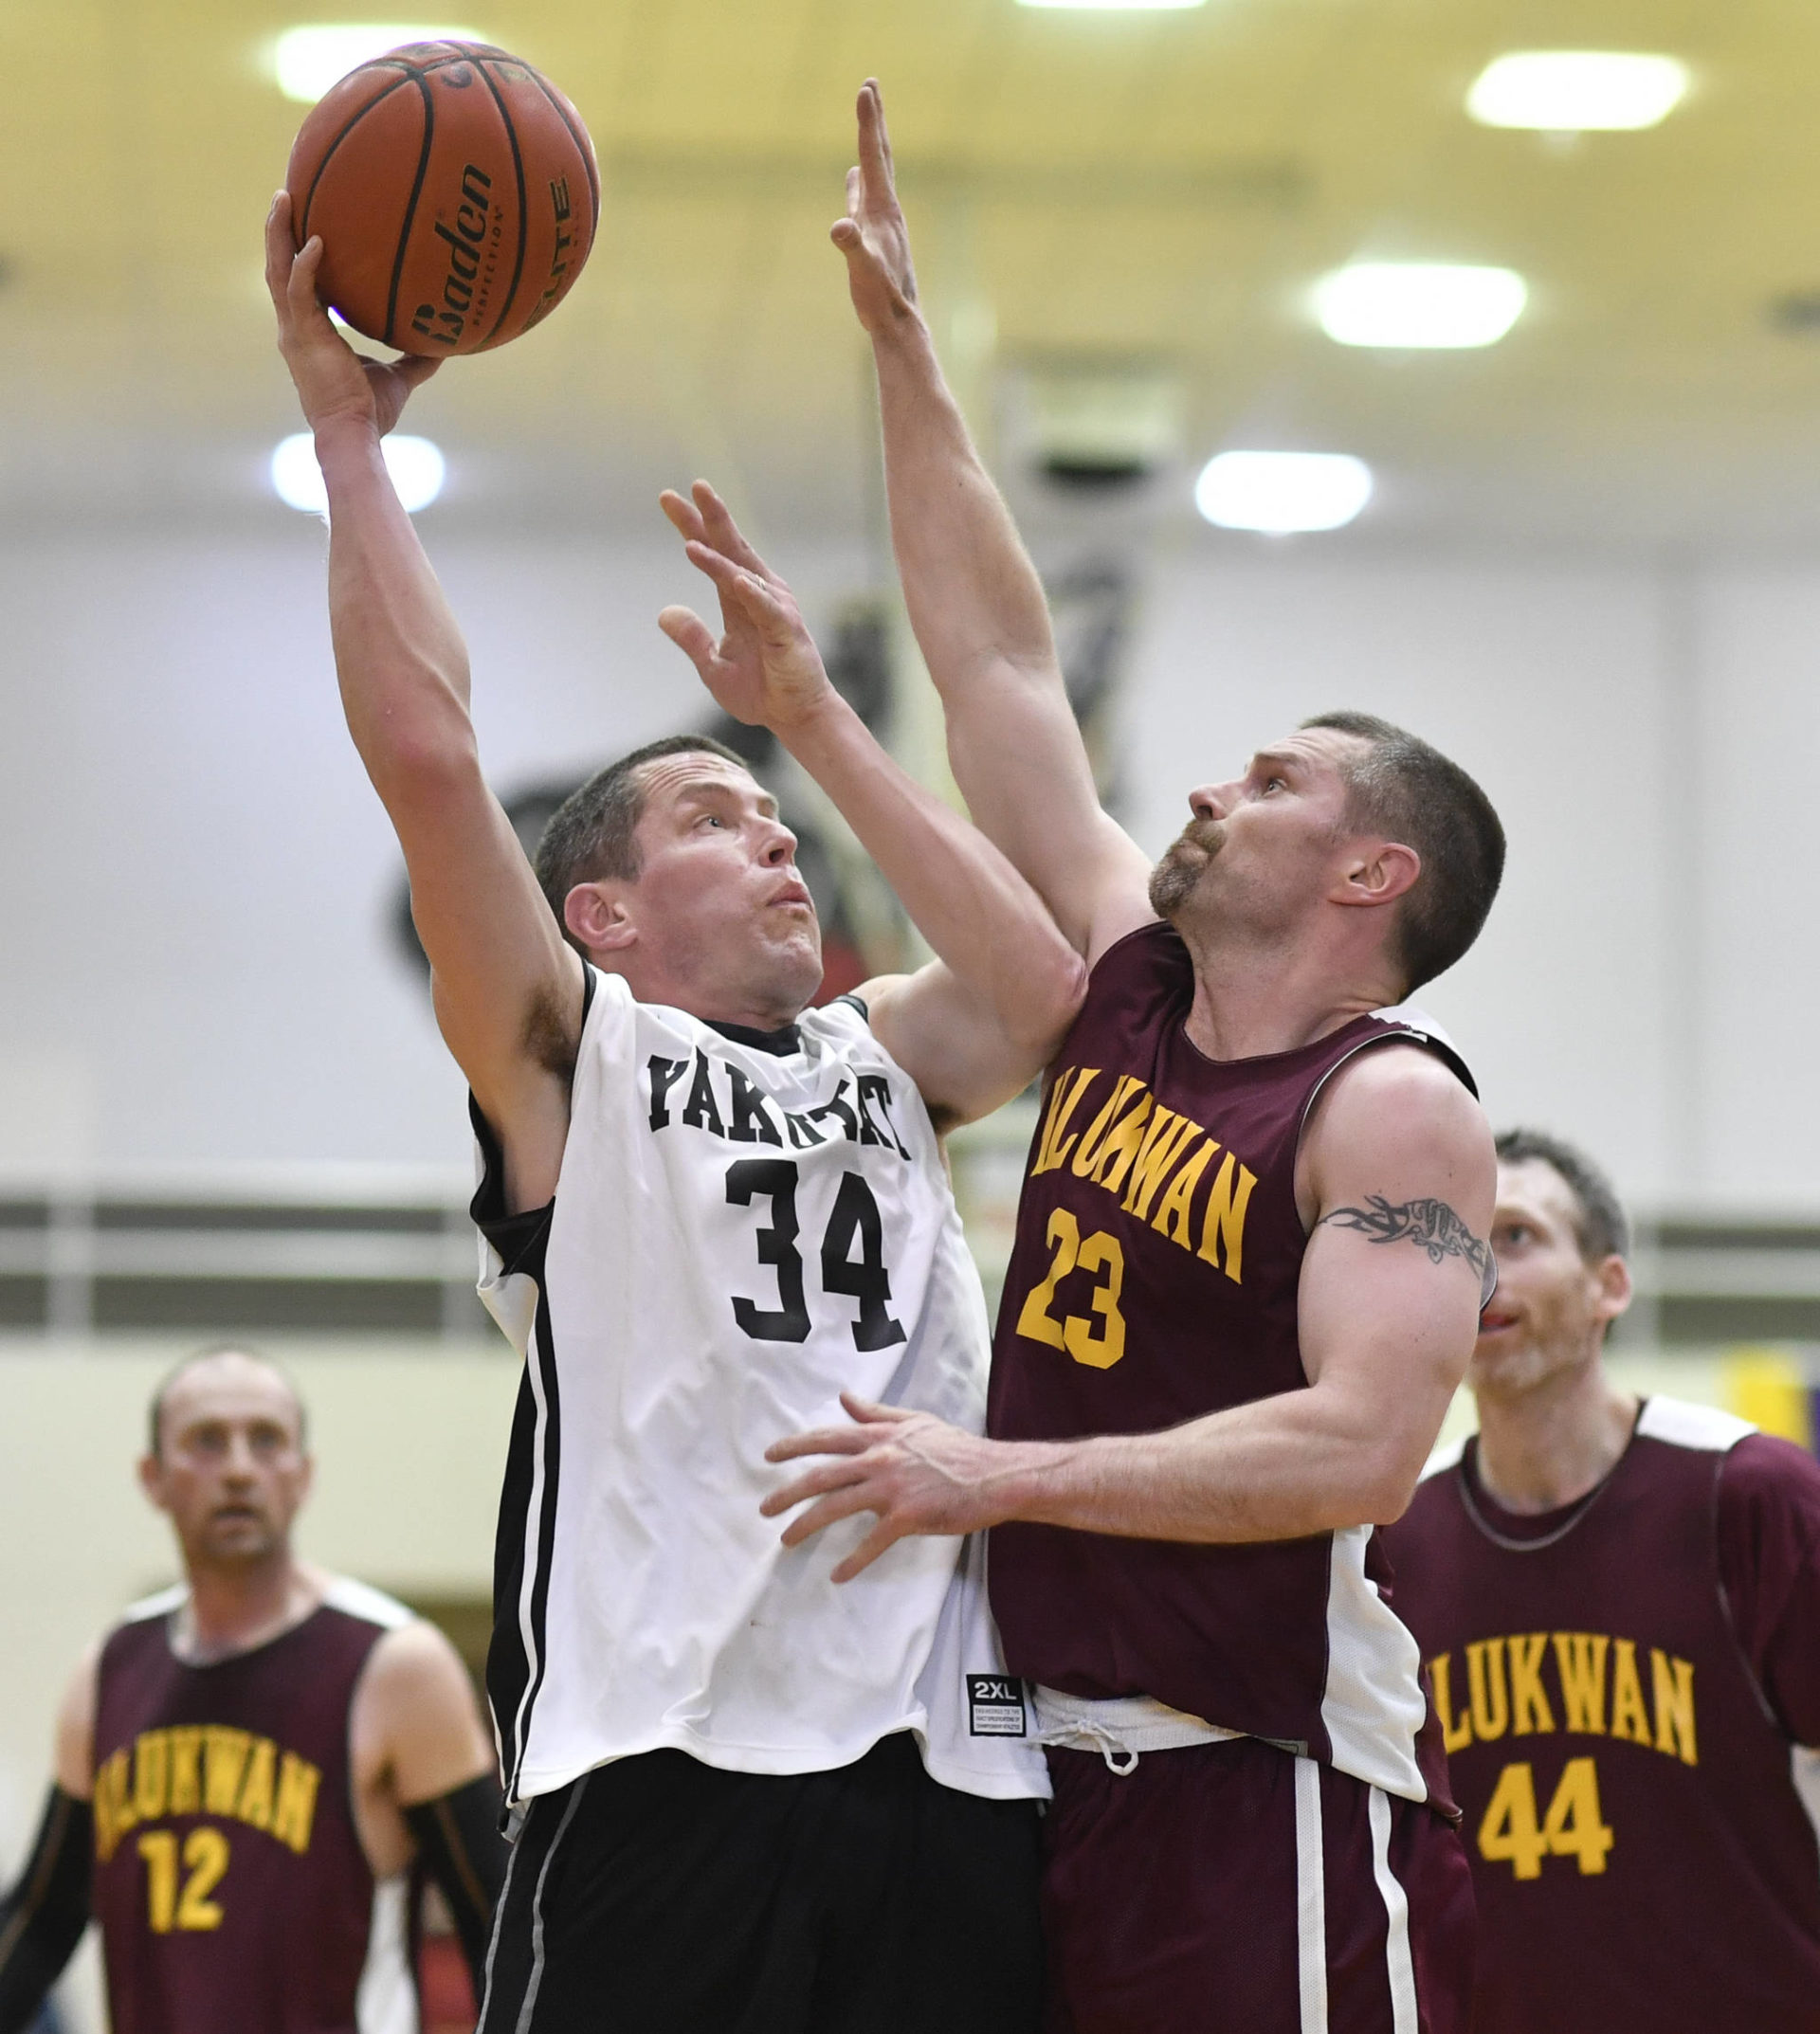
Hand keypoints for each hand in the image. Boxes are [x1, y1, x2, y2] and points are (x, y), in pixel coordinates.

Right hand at [265, 190, 439, 436]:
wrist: (353, 435)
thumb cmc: (371, 413)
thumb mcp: (399, 379)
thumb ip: (416, 359)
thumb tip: (444, 345)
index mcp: (310, 333)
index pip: (297, 286)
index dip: (296, 255)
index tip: (305, 225)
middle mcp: (295, 328)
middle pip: (278, 268)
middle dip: (279, 231)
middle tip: (286, 196)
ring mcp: (295, 331)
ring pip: (277, 270)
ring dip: (279, 233)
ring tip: (285, 197)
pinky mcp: (303, 337)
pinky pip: (300, 291)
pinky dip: (306, 265)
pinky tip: (318, 241)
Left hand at [658, 481, 837, 732]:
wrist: (794, 717)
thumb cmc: (760, 691)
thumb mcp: (713, 666)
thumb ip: (692, 638)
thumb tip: (663, 612)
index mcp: (738, 599)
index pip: (713, 553)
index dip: (692, 526)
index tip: (668, 498)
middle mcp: (758, 594)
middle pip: (732, 548)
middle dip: (712, 517)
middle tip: (693, 486)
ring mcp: (774, 610)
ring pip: (743, 575)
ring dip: (720, 557)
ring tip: (692, 544)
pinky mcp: (787, 631)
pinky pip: (766, 608)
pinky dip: (752, 593)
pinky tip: (736, 579)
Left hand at [761, 1392, 1024, 1581]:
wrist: (993, 1475)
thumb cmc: (957, 1448)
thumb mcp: (915, 1421)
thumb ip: (877, 1413)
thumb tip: (845, 1397)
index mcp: (880, 1436)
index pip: (828, 1438)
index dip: (794, 1445)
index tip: (769, 1455)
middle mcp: (879, 1458)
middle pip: (821, 1475)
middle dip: (788, 1492)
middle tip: (765, 1509)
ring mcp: (892, 1488)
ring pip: (836, 1506)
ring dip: (806, 1525)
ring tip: (786, 1541)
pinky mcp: (907, 1516)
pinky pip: (871, 1542)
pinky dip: (853, 1561)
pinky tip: (837, 1575)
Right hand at [831, 79, 918, 338]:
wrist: (898, 322)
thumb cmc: (880, 297)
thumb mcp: (863, 270)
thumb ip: (853, 247)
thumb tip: (840, 228)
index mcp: (882, 209)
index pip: (872, 156)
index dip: (868, 121)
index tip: (866, 87)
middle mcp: (886, 209)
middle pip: (879, 155)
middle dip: (874, 120)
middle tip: (871, 85)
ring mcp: (882, 222)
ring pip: (875, 174)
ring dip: (870, 145)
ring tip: (868, 121)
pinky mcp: (876, 236)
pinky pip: (865, 198)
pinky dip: (859, 180)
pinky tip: (854, 177)